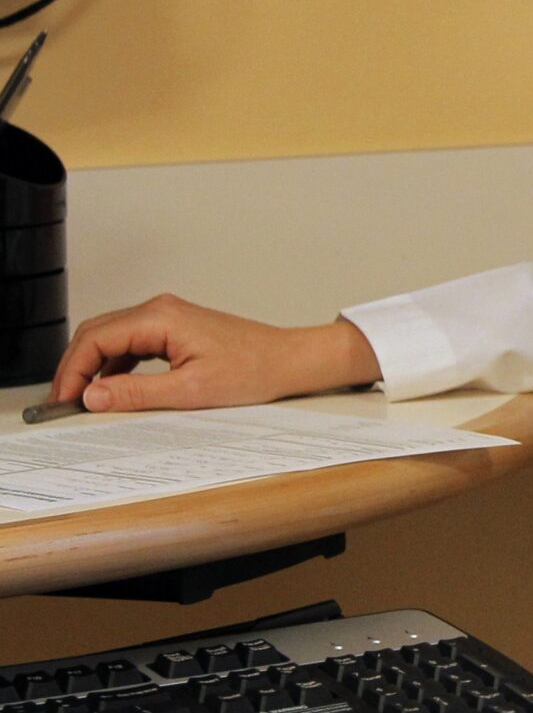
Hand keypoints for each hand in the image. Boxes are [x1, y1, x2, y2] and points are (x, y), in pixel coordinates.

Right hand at [52, 296, 381, 412]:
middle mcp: (159, 310)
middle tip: (66, 402)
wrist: (288, 361)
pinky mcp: (175, 329)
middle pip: (97, 333)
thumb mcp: (190, 390)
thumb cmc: (253, 370)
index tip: (64, 400)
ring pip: (112, 338)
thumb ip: (137, 393)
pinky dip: (115, 365)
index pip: (95, 339)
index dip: (71, 370)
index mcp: (159, 318)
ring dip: (94, 366)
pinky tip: (114, 389)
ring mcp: (167, 317)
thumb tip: (92, 396)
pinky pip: (132, 344)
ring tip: (86, 400)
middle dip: (75, 367)